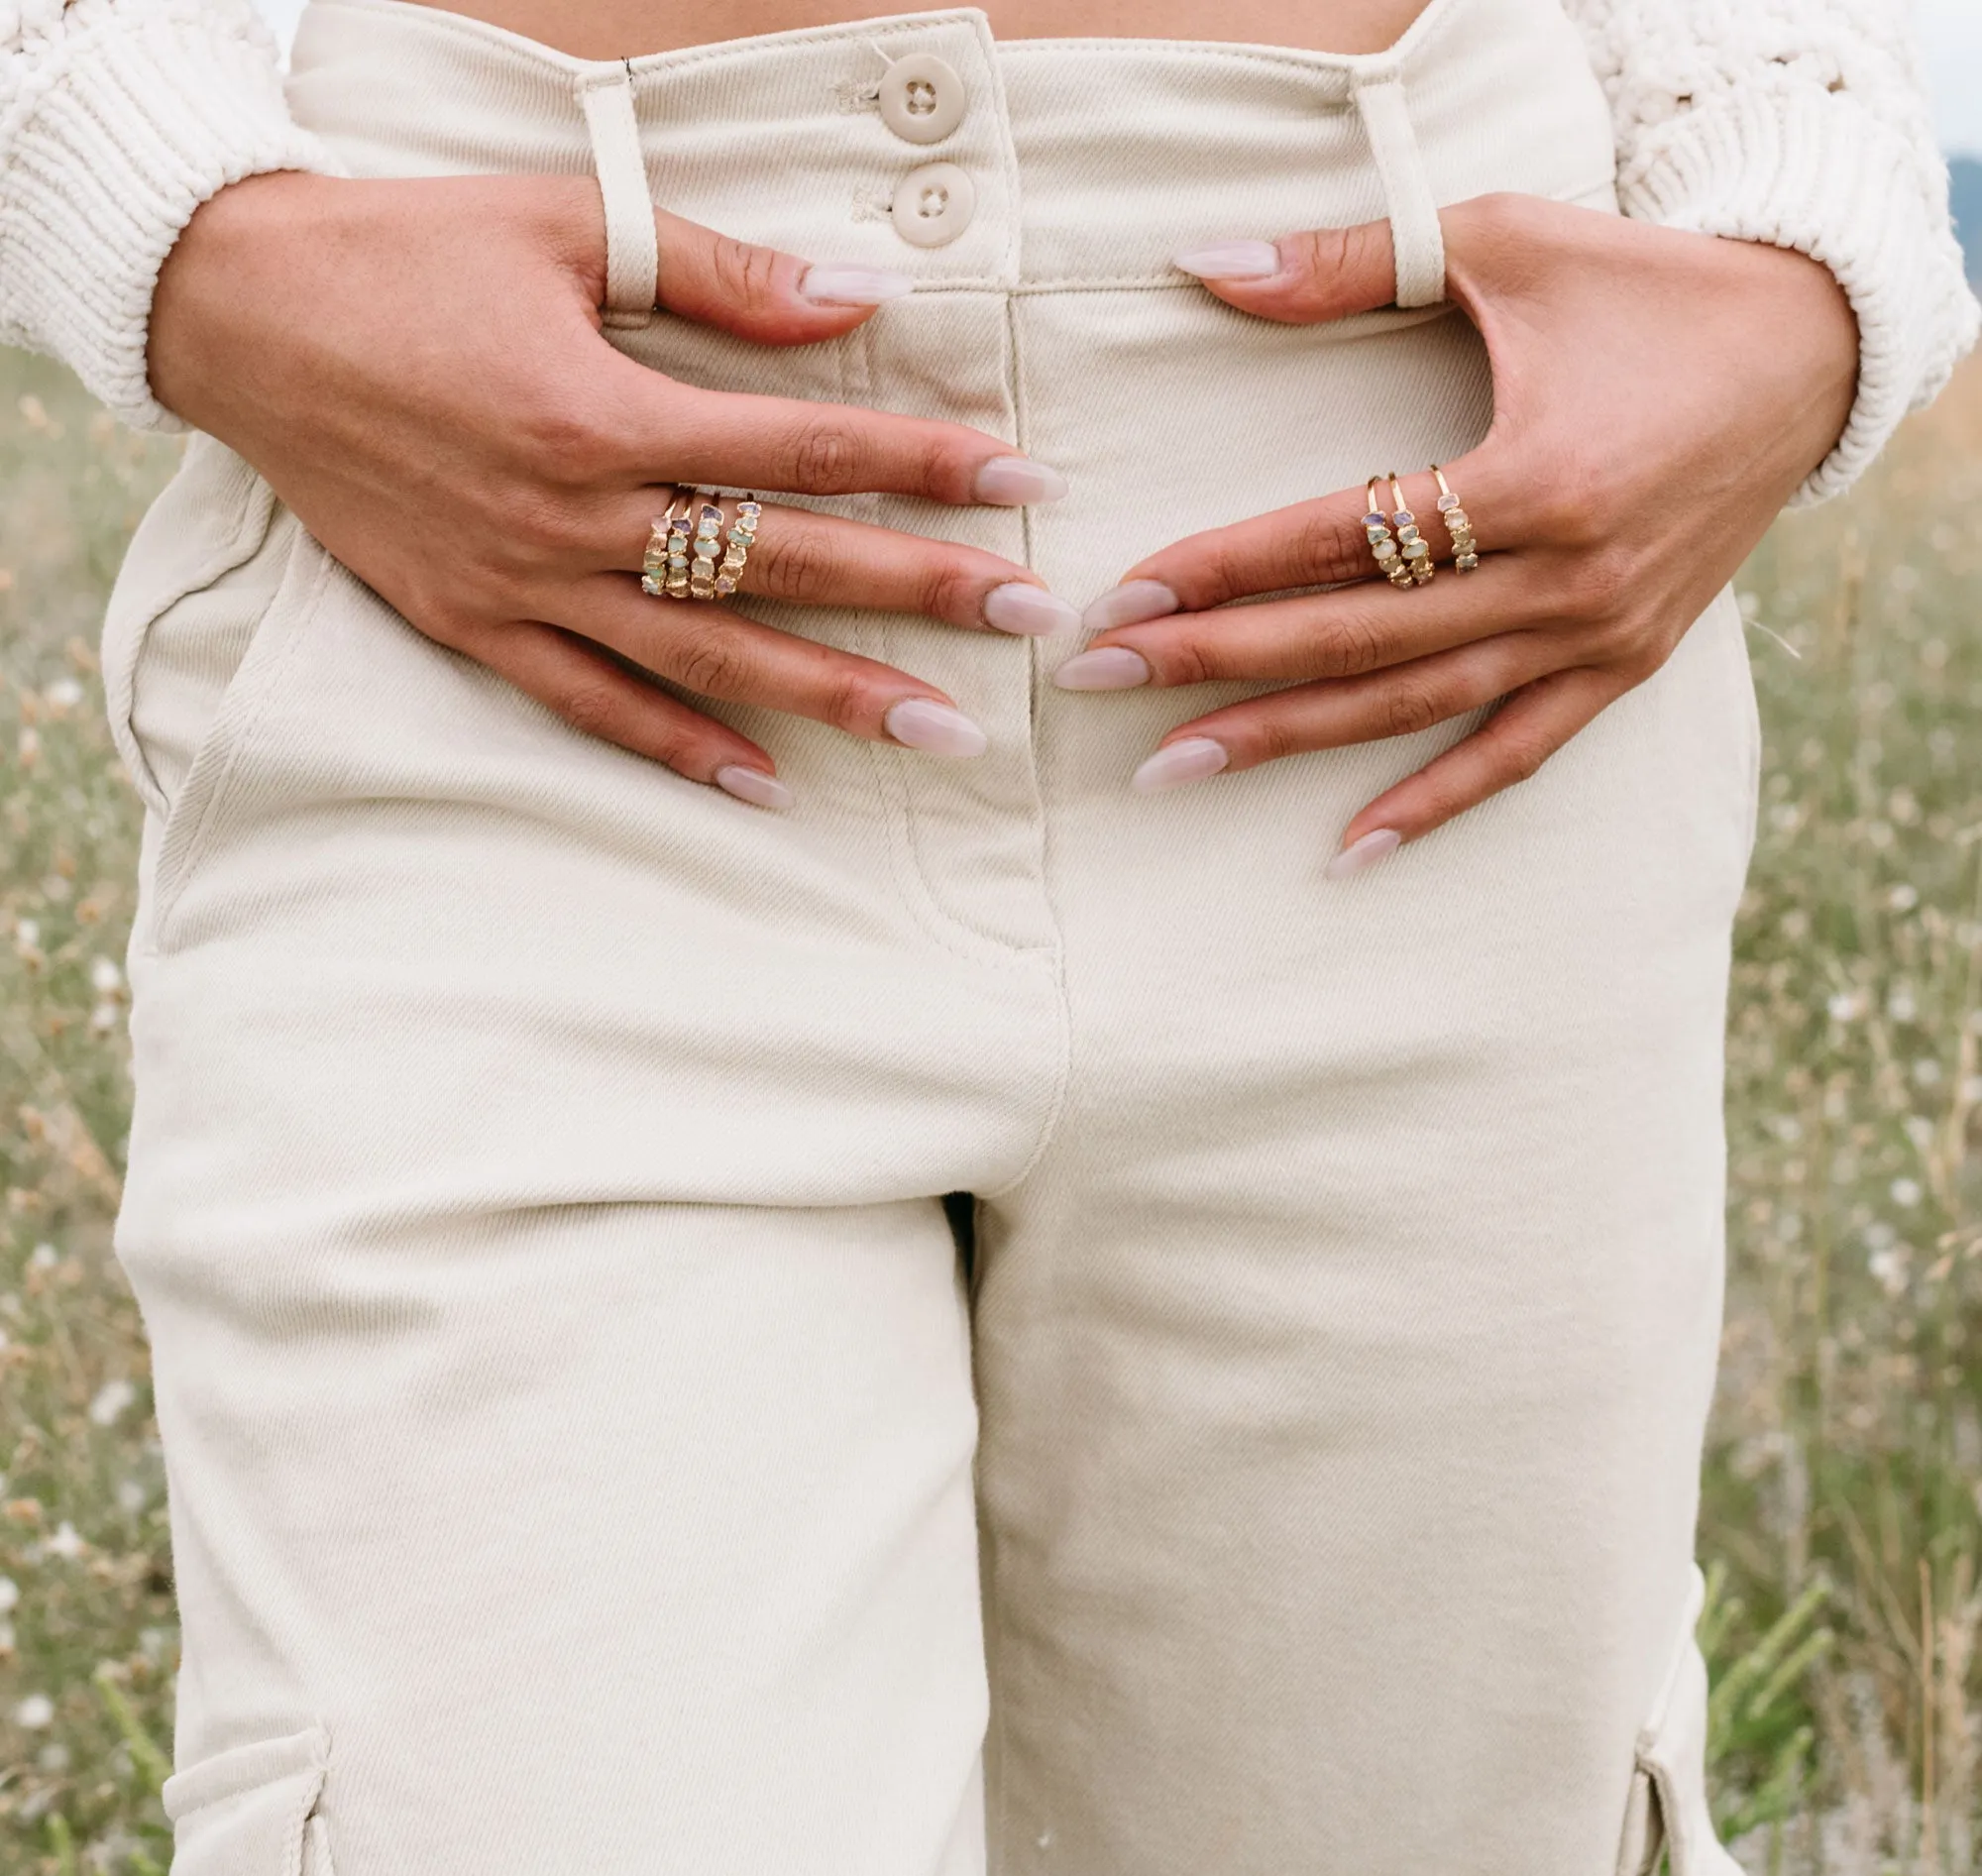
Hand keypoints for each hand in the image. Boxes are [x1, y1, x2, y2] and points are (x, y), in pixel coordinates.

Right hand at [149, 171, 1075, 807]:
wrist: (236, 314)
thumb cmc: (405, 254)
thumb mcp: (562, 226)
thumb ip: (715, 273)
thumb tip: (854, 298)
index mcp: (604, 407)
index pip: (805, 444)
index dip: (922, 464)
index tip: (1021, 485)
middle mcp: (575, 512)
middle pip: (779, 562)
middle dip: (914, 593)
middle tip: (1028, 621)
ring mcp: (525, 582)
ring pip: (703, 656)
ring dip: (826, 696)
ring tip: (935, 731)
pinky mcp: (475, 624)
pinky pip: (590, 706)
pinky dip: (676, 747)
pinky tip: (763, 784)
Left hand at [1057, 194, 1857, 871]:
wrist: (1814, 352)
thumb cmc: (1649, 289)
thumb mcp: (1506, 242)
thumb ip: (1352, 261)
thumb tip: (1208, 268)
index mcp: (1536, 474)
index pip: (1339, 537)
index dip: (1222, 569)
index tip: (1120, 596)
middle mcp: (1566, 575)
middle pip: (1355, 637)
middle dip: (1215, 662)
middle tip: (1101, 679)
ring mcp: (1598, 635)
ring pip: (1414, 706)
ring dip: (1288, 742)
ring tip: (1169, 767)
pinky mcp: (1625, 666)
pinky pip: (1517, 754)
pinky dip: (1435, 803)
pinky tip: (1350, 849)